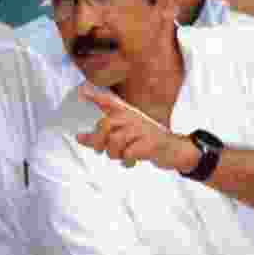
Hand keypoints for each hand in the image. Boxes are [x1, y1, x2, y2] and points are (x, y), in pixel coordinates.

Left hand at [76, 84, 197, 171]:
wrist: (174, 150)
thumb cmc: (145, 142)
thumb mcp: (125, 135)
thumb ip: (102, 136)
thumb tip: (78, 137)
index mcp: (127, 114)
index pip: (109, 102)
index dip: (95, 96)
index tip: (82, 92)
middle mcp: (133, 118)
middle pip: (105, 124)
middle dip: (97, 140)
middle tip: (99, 150)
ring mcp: (142, 130)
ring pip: (115, 140)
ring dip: (114, 154)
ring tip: (121, 157)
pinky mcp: (150, 143)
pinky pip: (129, 152)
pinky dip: (127, 161)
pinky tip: (131, 162)